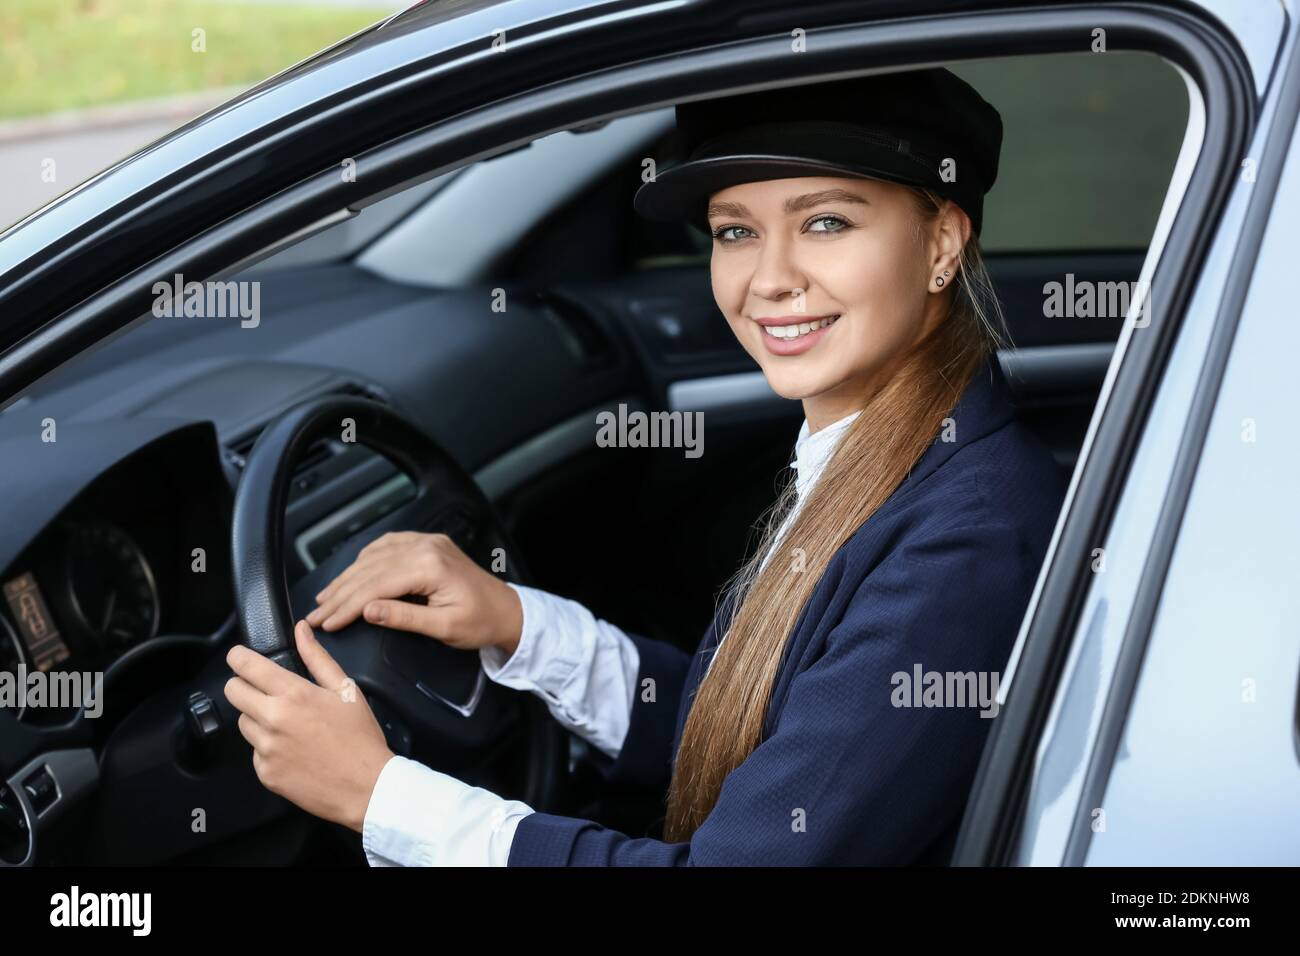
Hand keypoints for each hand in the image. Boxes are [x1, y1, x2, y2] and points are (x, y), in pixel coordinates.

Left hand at [224, 620, 394, 832]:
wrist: (366, 787)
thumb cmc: (360, 737)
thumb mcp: (345, 689)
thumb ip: (317, 657)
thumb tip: (301, 630)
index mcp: (293, 694)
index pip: (245, 666)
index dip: (237, 657)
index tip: (239, 657)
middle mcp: (273, 719)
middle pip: (233, 692)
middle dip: (244, 686)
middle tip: (266, 692)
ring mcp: (266, 749)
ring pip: (244, 723)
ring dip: (258, 719)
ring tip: (289, 727)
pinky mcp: (265, 772)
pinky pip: (255, 752)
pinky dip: (268, 749)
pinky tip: (294, 750)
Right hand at [305, 531, 523, 655]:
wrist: (508, 610)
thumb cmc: (482, 622)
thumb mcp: (444, 628)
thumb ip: (404, 618)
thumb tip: (366, 611)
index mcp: (431, 566)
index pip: (376, 585)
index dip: (346, 605)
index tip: (326, 622)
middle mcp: (426, 547)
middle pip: (370, 569)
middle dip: (340, 594)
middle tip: (316, 614)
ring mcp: (427, 542)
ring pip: (374, 556)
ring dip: (348, 577)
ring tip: (326, 598)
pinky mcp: (428, 544)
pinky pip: (388, 546)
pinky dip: (365, 561)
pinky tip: (352, 574)